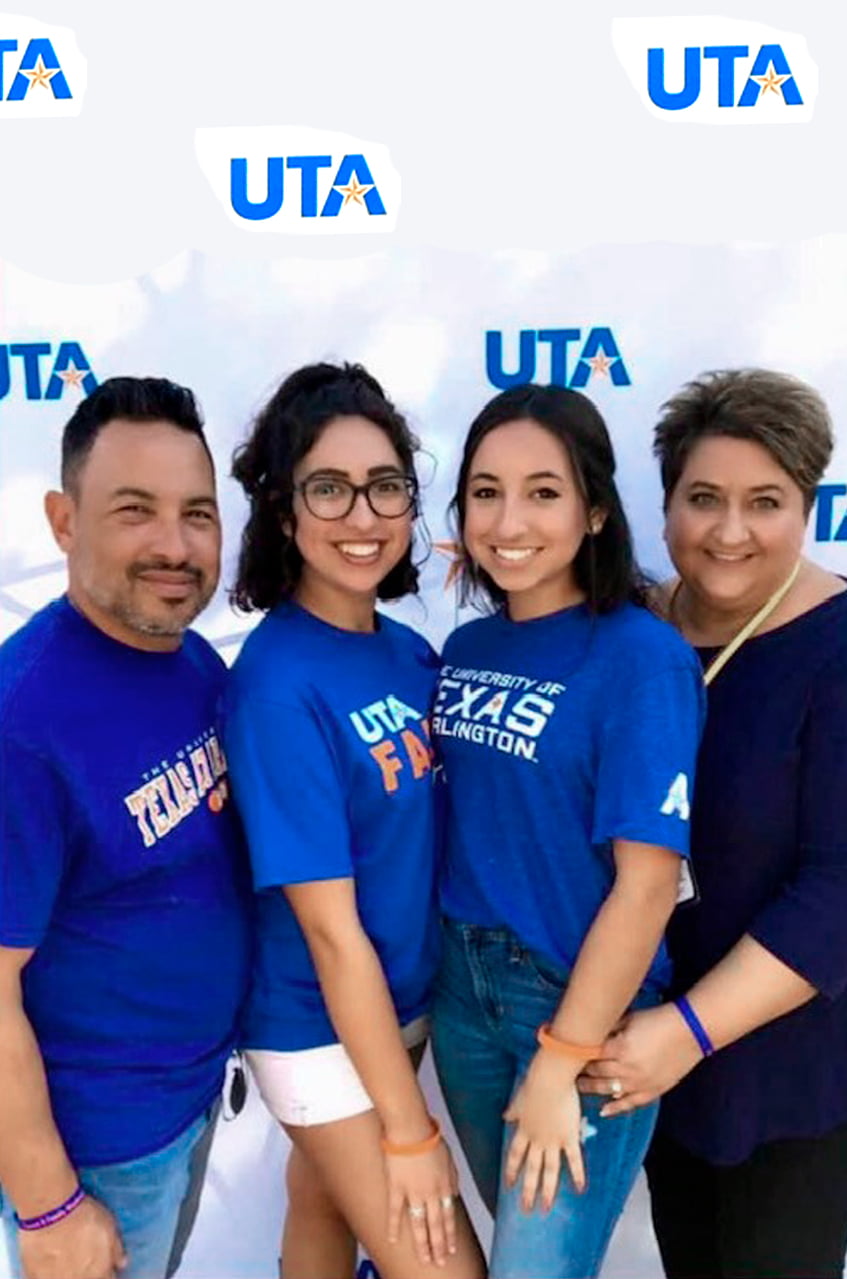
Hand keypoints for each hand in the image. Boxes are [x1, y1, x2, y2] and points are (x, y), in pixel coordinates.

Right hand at [19, 1195, 126, 1278]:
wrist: (52, 1211)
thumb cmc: (84, 1216)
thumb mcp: (109, 1228)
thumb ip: (116, 1250)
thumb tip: (121, 1264)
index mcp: (99, 1272)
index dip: (106, 1273)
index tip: (103, 1266)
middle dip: (88, 1274)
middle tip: (83, 1259)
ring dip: (68, 1273)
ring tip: (66, 1259)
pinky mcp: (35, 1276)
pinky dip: (48, 1274)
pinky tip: (49, 1263)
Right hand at [385, 1139, 459, 1266]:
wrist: (411, 1129)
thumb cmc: (430, 1138)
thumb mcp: (449, 1158)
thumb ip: (453, 1178)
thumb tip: (455, 1193)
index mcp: (445, 1186)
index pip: (449, 1216)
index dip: (450, 1234)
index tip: (452, 1249)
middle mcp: (431, 1193)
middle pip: (436, 1226)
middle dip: (439, 1246)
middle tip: (439, 1262)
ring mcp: (413, 1192)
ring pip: (419, 1225)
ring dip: (423, 1244)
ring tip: (424, 1259)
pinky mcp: (396, 1188)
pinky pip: (395, 1211)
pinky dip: (394, 1227)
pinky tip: (393, 1240)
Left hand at [503, 1049, 583, 1212]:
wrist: (550, 1079)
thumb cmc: (535, 1083)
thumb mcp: (520, 1098)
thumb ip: (513, 1110)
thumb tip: (505, 1116)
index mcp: (524, 1129)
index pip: (515, 1155)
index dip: (512, 1170)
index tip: (509, 1184)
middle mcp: (537, 1139)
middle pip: (531, 1169)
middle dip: (527, 1189)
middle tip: (525, 1209)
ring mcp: (553, 1140)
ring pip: (549, 1170)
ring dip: (547, 1190)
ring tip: (546, 1207)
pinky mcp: (570, 1137)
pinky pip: (574, 1159)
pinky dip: (577, 1174)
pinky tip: (580, 1189)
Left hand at [578, 1004, 702, 1115]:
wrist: (689, 1032)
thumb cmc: (658, 1020)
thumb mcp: (628, 1019)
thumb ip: (609, 1029)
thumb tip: (591, 1032)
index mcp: (620, 1048)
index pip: (590, 1055)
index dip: (578, 1055)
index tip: (567, 1055)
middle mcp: (627, 1068)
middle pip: (596, 1073)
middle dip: (581, 1071)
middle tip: (569, 1071)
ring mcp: (639, 1083)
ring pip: (608, 1090)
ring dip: (592, 1089)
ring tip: (578, 1087)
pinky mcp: (651, 1091)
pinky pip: (629, 1104)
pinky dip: (615, 1108)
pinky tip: (603, 1111)